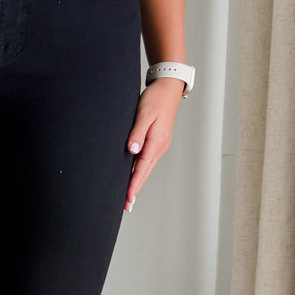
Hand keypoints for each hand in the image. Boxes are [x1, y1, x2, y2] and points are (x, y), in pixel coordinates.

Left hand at [124, 78, 184, 211]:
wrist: (168, 88)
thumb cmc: (156, 98)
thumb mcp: (144, 114)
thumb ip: (137, 133)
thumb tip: (132, 150)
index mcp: (156, 143)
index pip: (142, 170)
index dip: (133, 186)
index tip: (127, 200)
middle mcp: (159, 147)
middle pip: (144, 173)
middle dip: (135, 190)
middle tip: (126, 206)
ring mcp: (159, 145)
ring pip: (145, 168)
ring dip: (136, 182)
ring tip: (128, 197)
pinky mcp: (156, 141)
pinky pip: (146, 160)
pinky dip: (139, 171)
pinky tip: (132, 176)